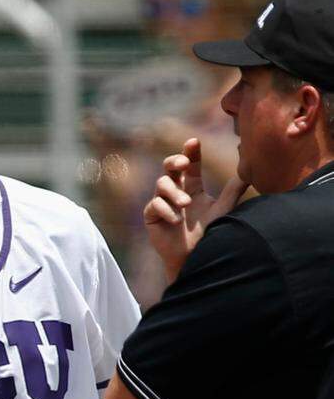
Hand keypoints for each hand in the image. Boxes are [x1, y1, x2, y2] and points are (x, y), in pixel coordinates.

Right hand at [144, 138, 248, 281]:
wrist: (194, 257)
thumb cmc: (209, 233)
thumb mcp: (223, 209)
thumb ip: (232, 191)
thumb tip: (248, 172)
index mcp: (191, 186)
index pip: (190, 165)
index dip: (191, 152)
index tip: (194, 142)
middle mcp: (175, 191)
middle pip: (169, 167)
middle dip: (174, 161)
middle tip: (183, 163)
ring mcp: (161, 202)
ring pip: (161, 184)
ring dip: (173, 192)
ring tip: (185, 204)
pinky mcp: (151, 215)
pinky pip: (154, 204)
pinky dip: (166, 210)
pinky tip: (176, 220)